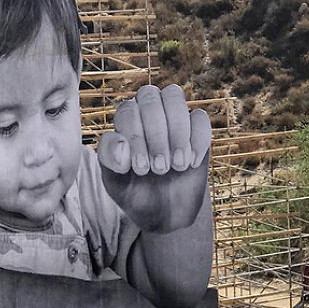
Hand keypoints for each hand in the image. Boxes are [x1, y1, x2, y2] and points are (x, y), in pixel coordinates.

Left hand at [97, 84, 210, 232]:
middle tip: (159, 169)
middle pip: (150, 96)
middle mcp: (146, 112)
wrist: (163, 212)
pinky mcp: (196, 128)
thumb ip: (109, 160)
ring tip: (176, 166)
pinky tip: (191, 164)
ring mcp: (172, 117)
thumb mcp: (114, 182)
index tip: (141, 170)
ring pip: (174, 96)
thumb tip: (122, 144)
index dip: (136, 137)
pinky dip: (197, 140)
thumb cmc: (134, 192)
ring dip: (177, 133)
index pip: (128, 110)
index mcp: (123, 121)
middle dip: (156, 134)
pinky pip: (200, 117)